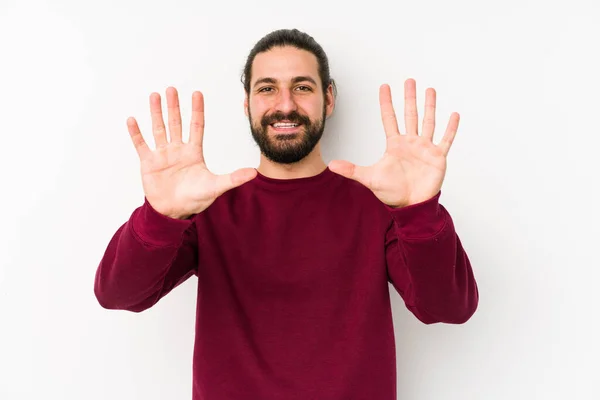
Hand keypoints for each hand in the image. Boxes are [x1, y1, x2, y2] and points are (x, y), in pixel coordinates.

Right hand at [127, 87, 256, 218]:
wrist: (174, 212)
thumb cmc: (195, 199)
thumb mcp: (216, 187)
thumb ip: (233, 178)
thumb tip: (255, 173)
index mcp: (193, 152)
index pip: (196, 126)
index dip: (197, 110)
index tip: (197, 93)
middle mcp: (177, 150)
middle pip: (176, 123)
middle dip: (174, 106)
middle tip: (172, 89)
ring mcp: (162, 155)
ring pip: (159, 129)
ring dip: (156, 113)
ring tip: (154, 96)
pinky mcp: (149, 163)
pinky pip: (141, 145)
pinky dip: (137, 133)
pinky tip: (132, 120)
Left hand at [328, 79, 458, 207]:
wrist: (410, 205)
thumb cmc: (392, 192)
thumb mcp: (369, 178)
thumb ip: (352, 170)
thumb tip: (331, 165)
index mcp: (395, 144)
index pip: (389, 118)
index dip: (386, 102)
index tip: (385, 86)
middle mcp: (410, 142)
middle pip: (410, 115)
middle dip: (409, 98)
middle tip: (409, 81)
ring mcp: (425, 148)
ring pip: (428, 122)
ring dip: (429, 106)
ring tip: (430, 90)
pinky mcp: (437, 157)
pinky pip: (446, 140)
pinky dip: (450, 128)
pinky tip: (454, 115)